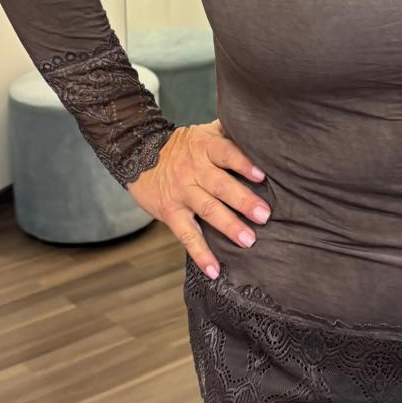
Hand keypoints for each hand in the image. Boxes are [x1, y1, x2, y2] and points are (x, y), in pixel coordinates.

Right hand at [127, 119, 269, 278]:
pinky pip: (186, 235)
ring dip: (228, 226)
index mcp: (204, 147)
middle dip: (243, 201)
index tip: (261, 175)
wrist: (137, 153)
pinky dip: (200, 254)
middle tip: (264, 215)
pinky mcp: (170, 212)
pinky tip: (214, 270)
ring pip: (206, 209)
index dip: (243, 163)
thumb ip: (229, 133)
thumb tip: (261, 132)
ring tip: (248, 240)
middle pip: (220, 185)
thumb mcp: (204, 132)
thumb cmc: (183, 146)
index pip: (226, 153)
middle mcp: (193, 169)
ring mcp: (181, 192)